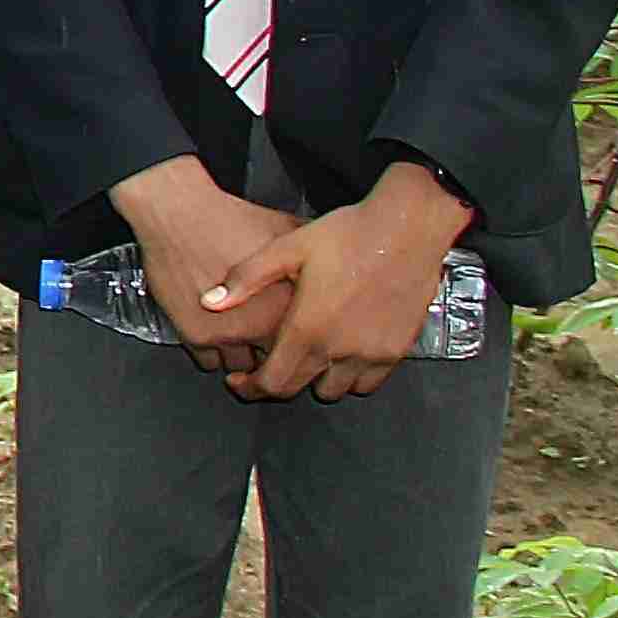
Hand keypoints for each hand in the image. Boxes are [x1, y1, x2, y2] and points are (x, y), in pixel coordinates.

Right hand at [109, 158, 298, 378]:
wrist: (179, 214)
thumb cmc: (230, 219)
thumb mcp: (286, 229)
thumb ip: (311, 256)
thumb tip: (334, 261)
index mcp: (290, 305)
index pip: (306, 343)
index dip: (301, 338)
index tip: (296, 333)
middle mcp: (261, 326)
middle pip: (275, 361)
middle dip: (272, 352)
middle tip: (266, 336)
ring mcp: (227, 334)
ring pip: (241, 366)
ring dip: (241, 355)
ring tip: (240, 338)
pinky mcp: (196, 335)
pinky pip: (208, 362)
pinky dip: (212, 352)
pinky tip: (215, 333)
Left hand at [222, 163, 474, 402]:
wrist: (408, 227)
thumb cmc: (348, 234)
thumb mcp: (287, 248)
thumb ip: (246, 278)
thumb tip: (209, 301)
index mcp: (307, 329)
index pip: (271, 382)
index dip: (250, 387)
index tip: (240, 381)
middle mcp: (339, 349)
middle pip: (300, 389)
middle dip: (277, 384)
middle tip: (267, 370)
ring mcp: (371, 353)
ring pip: (337, 390)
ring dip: (317, 380)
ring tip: (307, 358)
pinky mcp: (397, 350)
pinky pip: (370, 382)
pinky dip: (352, 376)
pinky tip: (342, 355)